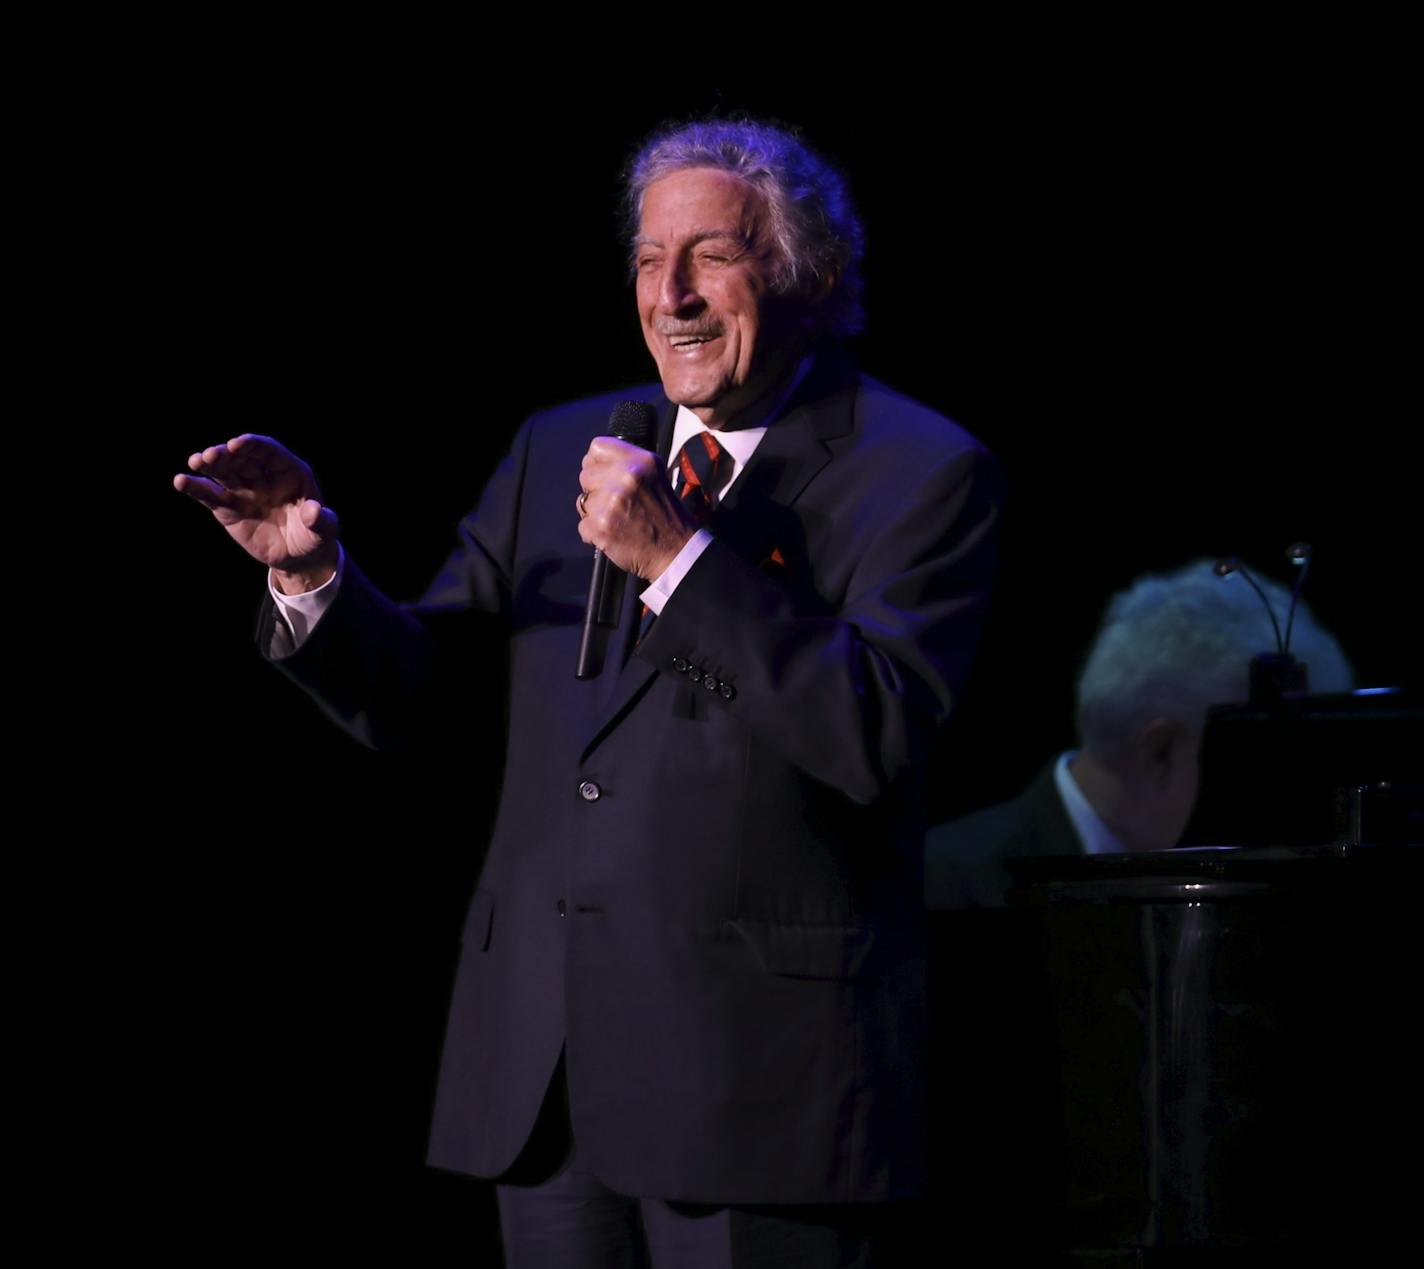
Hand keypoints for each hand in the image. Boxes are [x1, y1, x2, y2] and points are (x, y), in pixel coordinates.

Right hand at [174, 434, 338, 592]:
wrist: (298, 558)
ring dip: (208, 465)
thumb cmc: (314, 537)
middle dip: (226, 454)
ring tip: (196, 461)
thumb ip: (320, 520)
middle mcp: (263, 476)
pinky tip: (181, 481)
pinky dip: (195, 488)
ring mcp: (243, 491)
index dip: (252, 446)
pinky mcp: (227, 508)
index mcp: (289, 471)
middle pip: (241, 458)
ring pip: (223, 472)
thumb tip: (313, 511)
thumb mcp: (323, 530)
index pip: (268, 451)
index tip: (237, 444)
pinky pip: (210, 495)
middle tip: (211, 455)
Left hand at [576, 436, 695, 579]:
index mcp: (641, 461)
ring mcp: (612, 501)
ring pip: (583, 502)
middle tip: (616, 504)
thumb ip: (628, 464)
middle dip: (595, 490)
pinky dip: (594, 534)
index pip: (597, 447)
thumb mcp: (655, 476)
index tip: (604, 477)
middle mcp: (627, 476)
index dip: (597, 464)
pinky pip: (582, 525)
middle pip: (585, 475)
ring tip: (618, 520)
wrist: (676, 552)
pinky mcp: (602, 526)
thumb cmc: (665, 517)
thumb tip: (594, 463)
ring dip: (595, 514)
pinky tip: (614, 534)